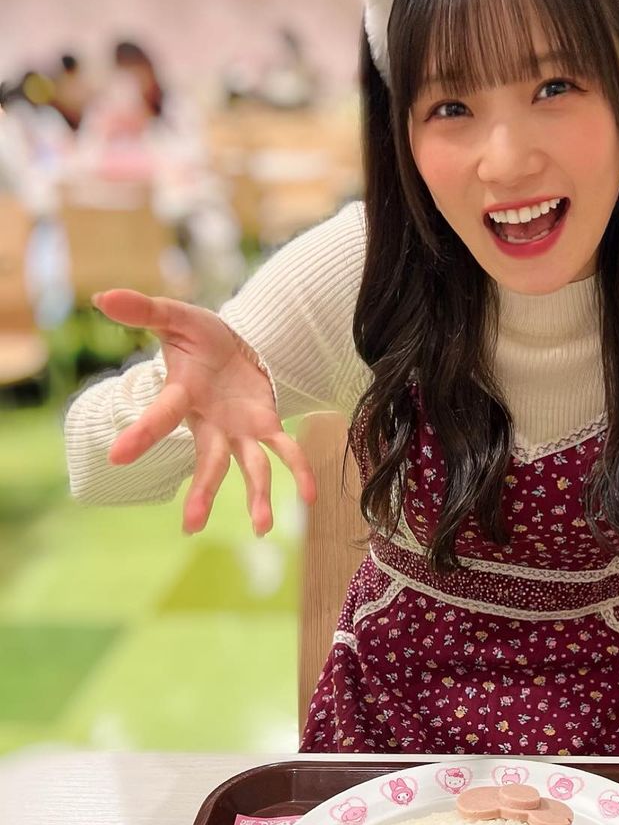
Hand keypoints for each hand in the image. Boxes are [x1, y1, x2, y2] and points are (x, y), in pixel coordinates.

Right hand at [94, 289, 316, 535]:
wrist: (235, 345)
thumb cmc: (200, 336)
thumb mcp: (175, 317)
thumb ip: (144, 310)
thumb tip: (102, 296)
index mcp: (183, 395)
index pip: (160, 415)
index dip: (141, 434)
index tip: (117, 456)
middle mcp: (210, 422)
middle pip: (207, 460)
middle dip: (201, 491)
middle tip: (192, 525)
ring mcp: (238, 430)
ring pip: (247, 467)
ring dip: (256, 496)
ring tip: (264, 528)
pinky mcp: (265, 426)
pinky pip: (286, 451)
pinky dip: (299, 470)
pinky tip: (311, 495)